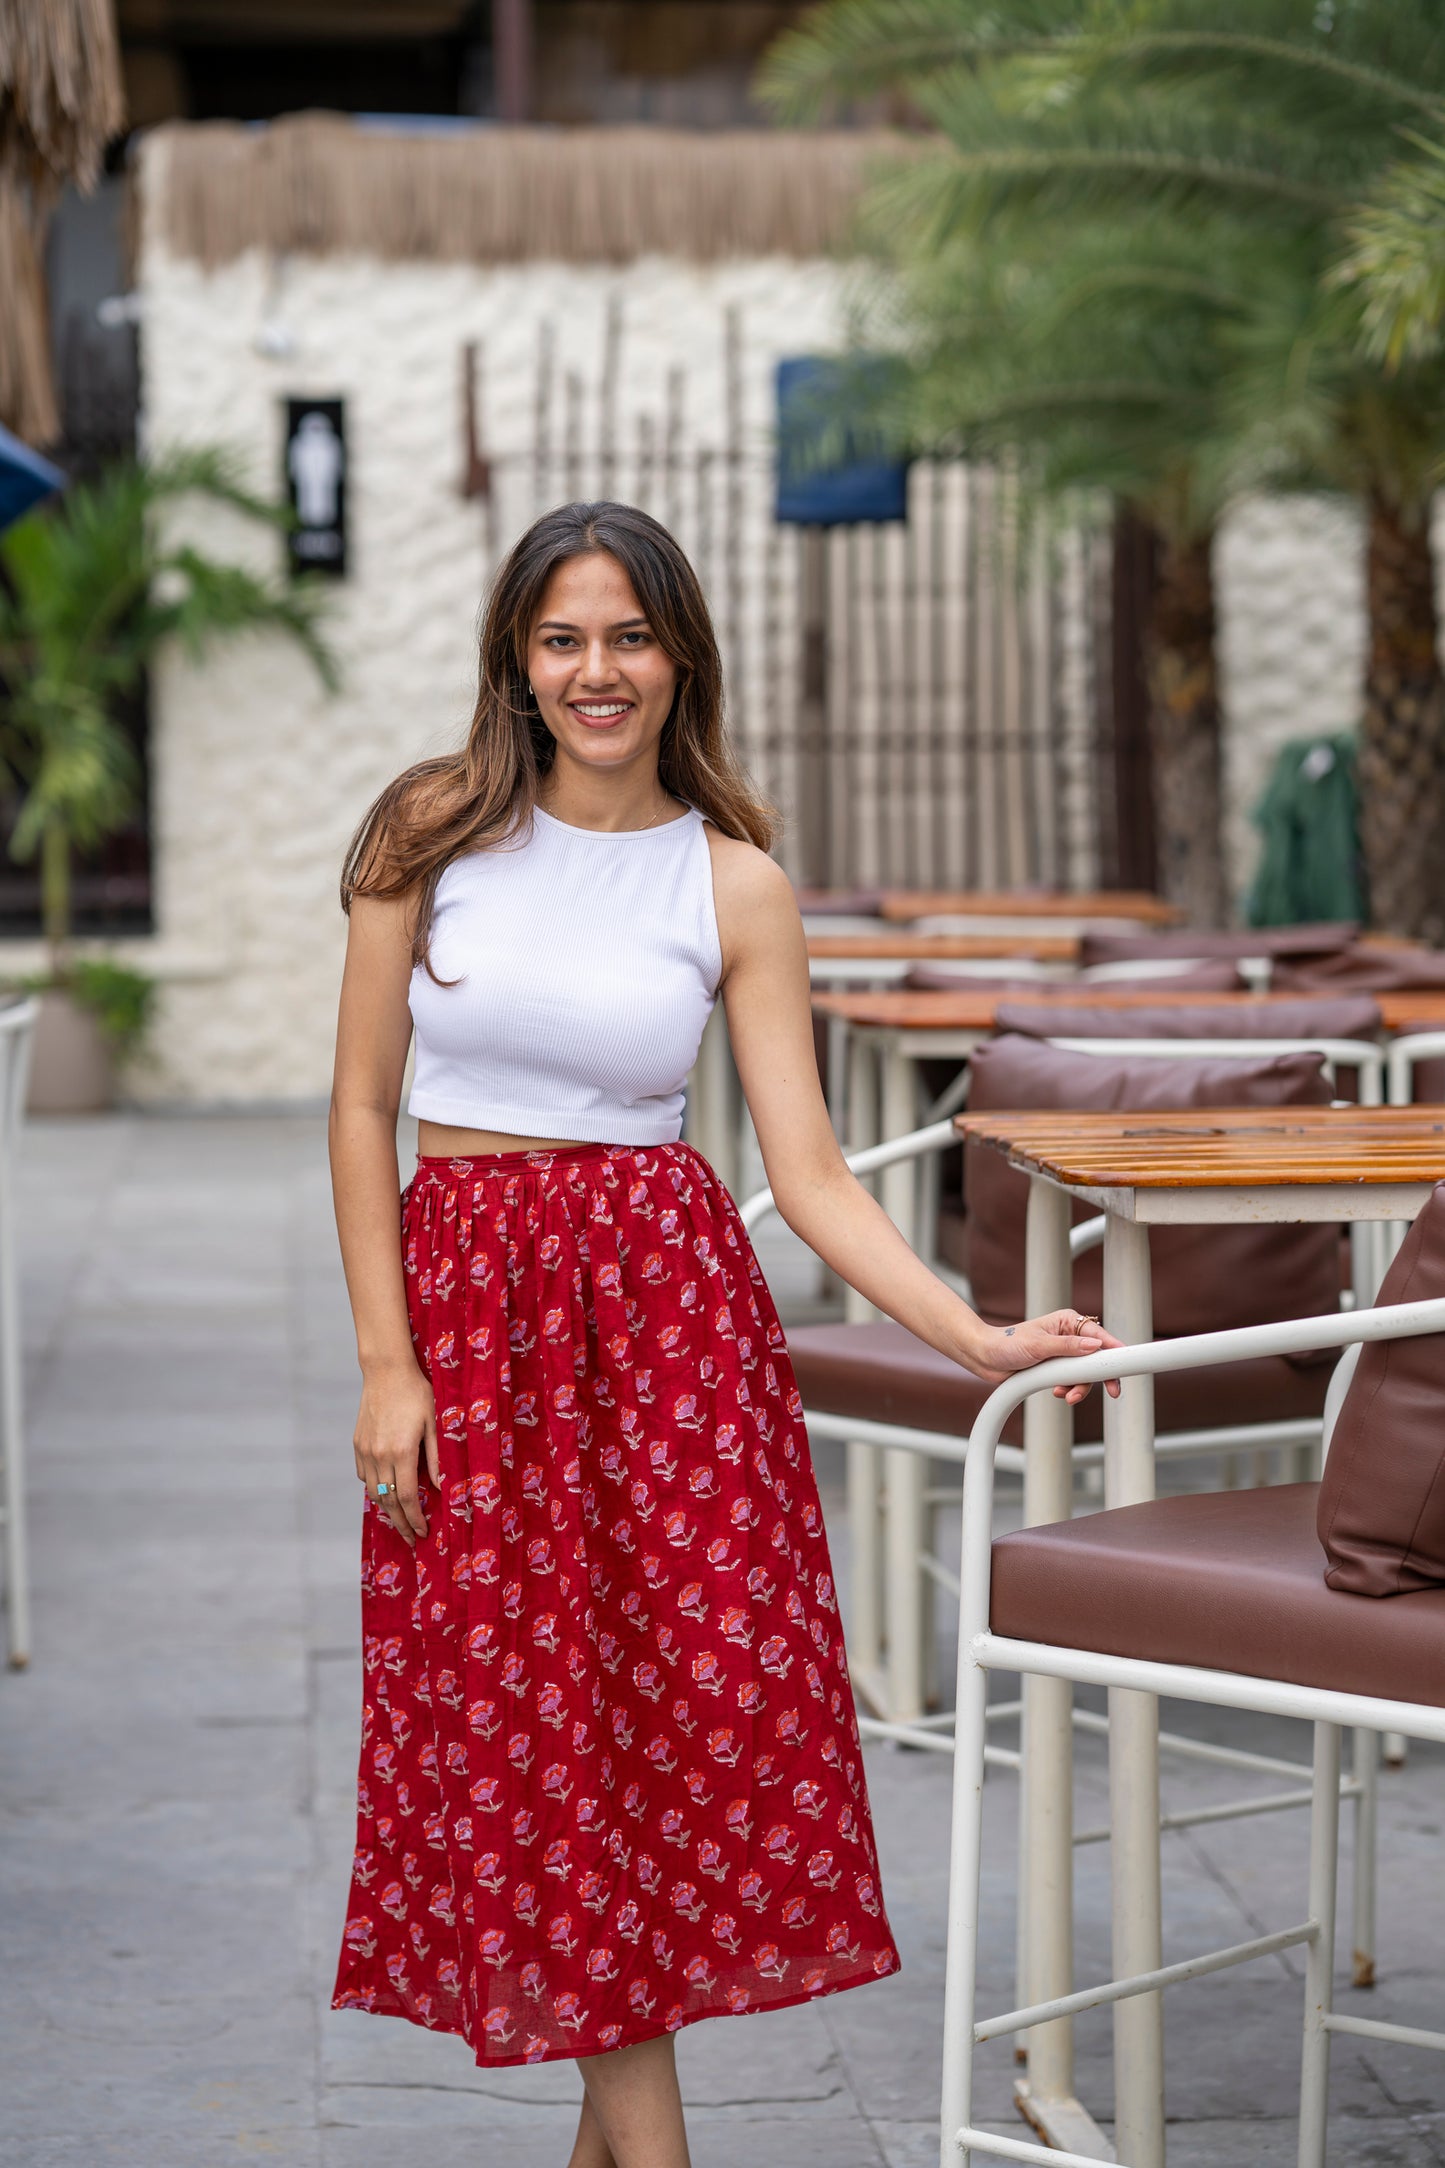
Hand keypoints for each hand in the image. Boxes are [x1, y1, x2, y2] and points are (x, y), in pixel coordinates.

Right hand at [353, 1358, 438, 1545]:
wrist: (386, 1371)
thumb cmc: (417, 1393)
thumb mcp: (434, 1424)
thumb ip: (437, 1458)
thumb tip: (442, 1488)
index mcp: (402, 1452)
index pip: (408, 1498)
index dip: (416, 1519)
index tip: (423, 1532)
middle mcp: (380, 1455)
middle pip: (389, 1502)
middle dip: (402, 1524)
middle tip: (412, 1538)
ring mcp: (366, 1450)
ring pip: (374, 1492)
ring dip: (387, 1509)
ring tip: (401, 1519)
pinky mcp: (357, 1444)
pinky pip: (365, 1476)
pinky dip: (375, 1488)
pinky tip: (386, 1491)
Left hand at [969, 1311, 1124, 1403]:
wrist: (985, 1358)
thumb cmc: (1007, 1344)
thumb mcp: (1039, 1346)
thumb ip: (1068, 1347)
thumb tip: (1094, 1346)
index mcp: (1068, 1322)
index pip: (1100, 1336)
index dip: (1115, 1352)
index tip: (1126, 1365)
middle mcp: (1069, 1336)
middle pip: (1097, 1358)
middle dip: (1099, 1376)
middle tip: (1112, 1392)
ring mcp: (1063, 1353)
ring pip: (1085, 1374)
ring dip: (1080, 1387)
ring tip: (1067, 1395)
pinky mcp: (1056, 1369)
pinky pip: (1073, 1381)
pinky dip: (1069, 1389)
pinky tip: (1058, 1392)